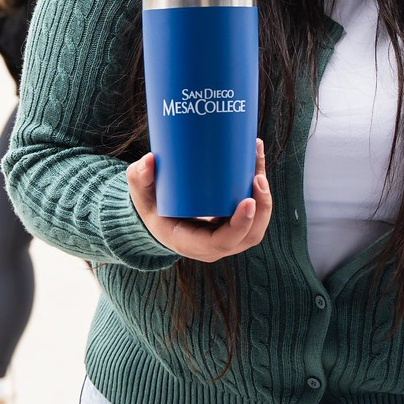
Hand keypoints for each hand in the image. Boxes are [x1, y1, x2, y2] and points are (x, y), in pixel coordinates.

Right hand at [126, 138, 272, 260]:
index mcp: (191, 243)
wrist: (158, 213)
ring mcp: (227, 234)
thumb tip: (148, 160)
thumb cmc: (149, 205)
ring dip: (264, 197)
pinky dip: (259, 187)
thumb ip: (139, 177)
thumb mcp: (139, 194)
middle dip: (261, 208)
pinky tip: (257, 159)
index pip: (222, 242)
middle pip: (248, 235)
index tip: (247, 201)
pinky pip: (255, 210)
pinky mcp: (233, 220)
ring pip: (257, 223)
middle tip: (258, 178)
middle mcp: (214, 244)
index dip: (240, 225)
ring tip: (258, 164)